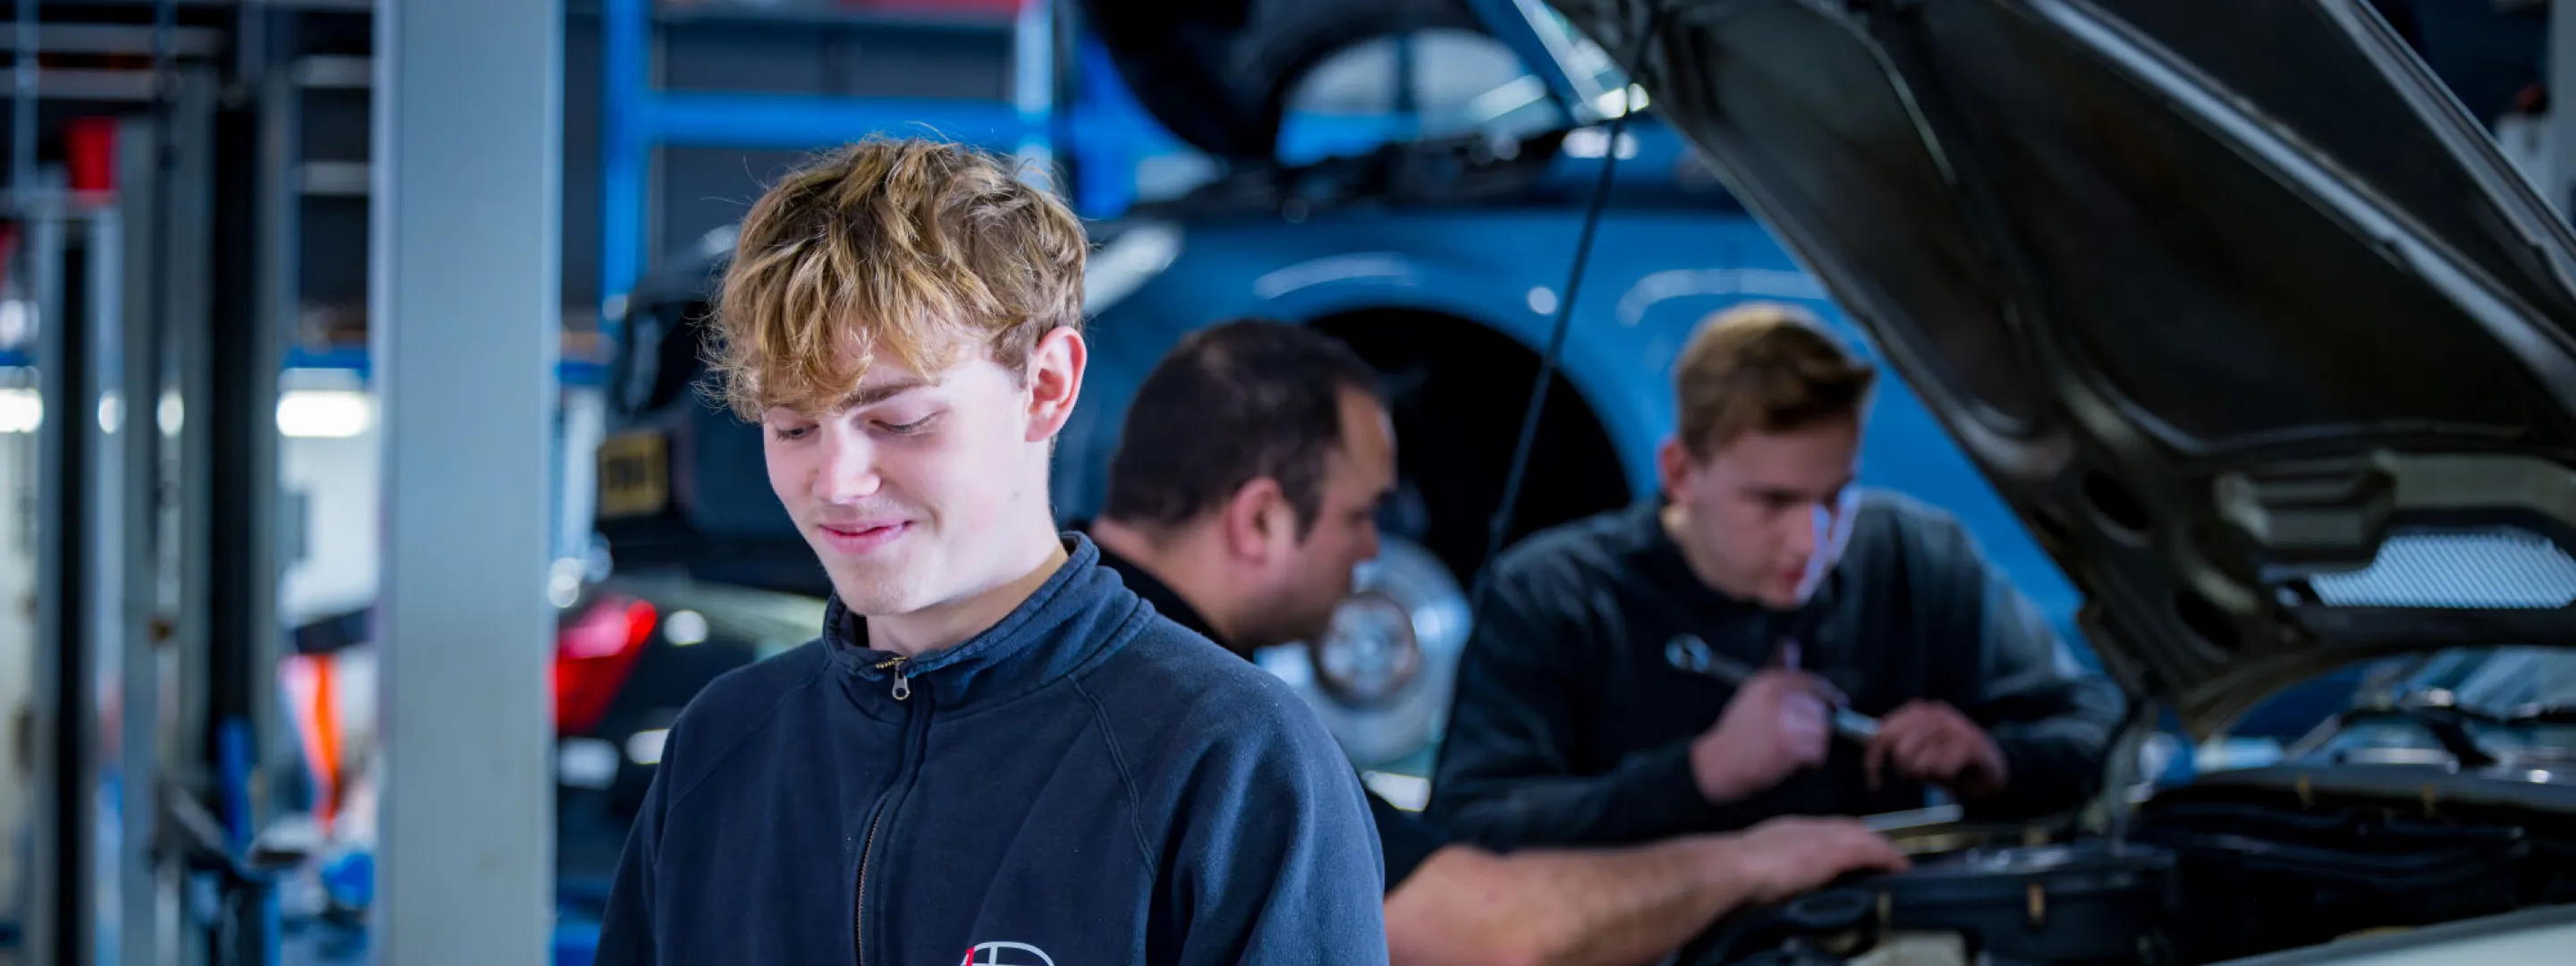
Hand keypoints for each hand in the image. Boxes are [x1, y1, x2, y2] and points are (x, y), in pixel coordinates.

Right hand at [1689, 666, 1837, 804]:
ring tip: (1791, 753)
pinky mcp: (1790, 743)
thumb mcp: (1752, 694)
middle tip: (1799, 741)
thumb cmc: (1736, 732)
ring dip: (1813, 747)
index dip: (1828, 693)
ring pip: (1822, 732)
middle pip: (1820, 708)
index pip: (1810, 681)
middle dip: (1817, 726)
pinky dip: (1809, 764)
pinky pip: (1817, 753)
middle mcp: (1778, 695)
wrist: (1718, 763)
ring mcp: (1785, 719)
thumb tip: (1791, 644)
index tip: (1839, 704)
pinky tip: (1789, 765)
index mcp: (1768, 681)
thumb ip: (1776, 670)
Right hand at [1721, 816, 1909, 904]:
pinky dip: (1887, 857)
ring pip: (1863, 836)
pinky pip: (1871, 851)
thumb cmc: (1734, 871)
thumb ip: (1773, 864)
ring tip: (1896, 862)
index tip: (1857, 843)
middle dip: (1868, 839)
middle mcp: (1808, 827)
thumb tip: (1778, 877)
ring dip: (1882, 848)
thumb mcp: (1758, 861)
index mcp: (1788, 828)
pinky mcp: (1834, 852)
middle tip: (1885, 854)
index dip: (1845, 834)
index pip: (1826, 827)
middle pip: (1848, 827)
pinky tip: (1899, 866)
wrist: (1732, 867)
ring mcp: (1822, 837)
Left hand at [1864, 700, 2007, 797]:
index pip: (1882, 734)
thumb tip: (1868, 742)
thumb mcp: (1919, 748)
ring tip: (1942, 771)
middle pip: (1899, 753)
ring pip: (1919, 764)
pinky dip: (1946, 779)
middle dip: (1908, 771)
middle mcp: (1935, 713)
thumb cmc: (1949, 759)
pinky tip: (1956, 773)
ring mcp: (1954, 726)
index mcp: (1918, 711)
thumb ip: (1896, 744)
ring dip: (1929, 776)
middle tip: (1925, 773)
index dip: (1873, 760)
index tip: (1874, 782)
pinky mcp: (1969, 744)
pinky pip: (1940, 770)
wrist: (1992, 768)